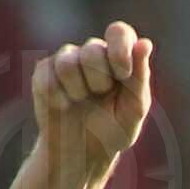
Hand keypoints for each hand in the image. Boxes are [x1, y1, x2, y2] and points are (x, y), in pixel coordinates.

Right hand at [32, 22, 152, 169]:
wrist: (82, 156)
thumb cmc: (112, 131)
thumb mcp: (133, 109)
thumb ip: (140, 76)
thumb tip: (145, 43)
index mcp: (117, 56)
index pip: (118, 32)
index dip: (120, 49)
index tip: (122, 74)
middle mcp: (91, 53)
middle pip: (92, 49)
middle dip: (99, 80)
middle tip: (101, 96)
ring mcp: (65, 61)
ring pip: (68, 63)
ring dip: (78, 91)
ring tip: (82, 103)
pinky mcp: (43, 74)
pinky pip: (48, 79)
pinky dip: (59, 100)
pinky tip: (64, 106)